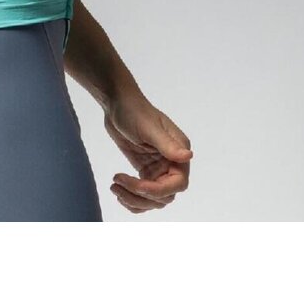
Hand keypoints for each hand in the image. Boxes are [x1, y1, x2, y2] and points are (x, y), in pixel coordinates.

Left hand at [103, 89, 192, 214]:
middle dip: (142, 196)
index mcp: (179, 152)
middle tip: (120, 183)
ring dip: (134, 200)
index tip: (137, 185)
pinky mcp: (145, 171)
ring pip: (153, 200)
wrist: (117, 104)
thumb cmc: (134, 110)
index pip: (177, 184)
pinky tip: (118, 190)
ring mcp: (158, 169)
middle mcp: (172, 164)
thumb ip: (167, 144)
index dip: (158, 190)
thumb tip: (188, 156)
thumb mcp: (149, 127)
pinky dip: (132, 199)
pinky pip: (143, 195)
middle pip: (165, 197)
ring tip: (115, 186)